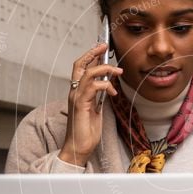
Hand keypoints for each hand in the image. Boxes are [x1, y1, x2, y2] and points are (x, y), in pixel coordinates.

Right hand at [59, 42, 122, 166]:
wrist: (78, 148)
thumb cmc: (86, 132)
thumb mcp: (96, 110)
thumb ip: (99, 97)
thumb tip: (107, 85)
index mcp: (78, 92)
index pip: (82, 68)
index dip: (91, 56)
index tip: (102, 48)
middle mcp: (75, 92)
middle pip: (79, 64)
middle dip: (92, 52)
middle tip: (104, 45)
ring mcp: (76, 97)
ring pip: (88, 73)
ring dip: (105, 69)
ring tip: (118, 72)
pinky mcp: (80, 105)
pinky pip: (92, 87)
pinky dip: (104, 85)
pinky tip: (113, 91)